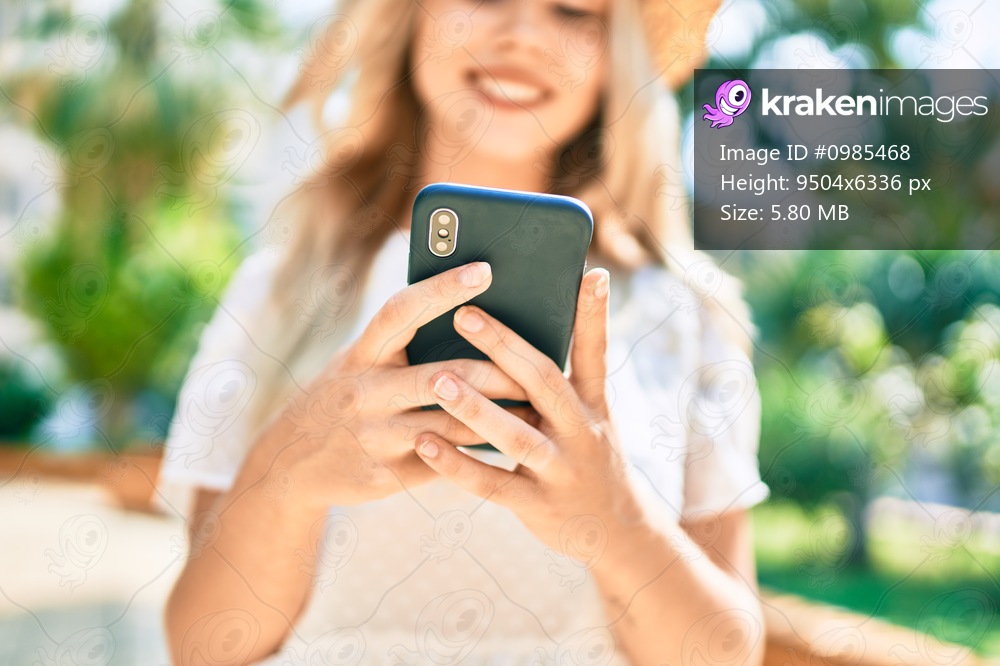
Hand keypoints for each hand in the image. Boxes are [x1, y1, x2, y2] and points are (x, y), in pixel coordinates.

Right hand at [266, 262, 529, 509]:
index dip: (442, 289)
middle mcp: (363, 392)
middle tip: (540, 364)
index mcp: (360, 353)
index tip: (485, 269)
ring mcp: (373, 437)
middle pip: (440, 376)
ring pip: (450, 424)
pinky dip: (478, 453)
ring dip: (498, 418)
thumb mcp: (360, 362)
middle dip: (495, 372)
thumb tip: (471, 312)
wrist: (291, 463)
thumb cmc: (345, 395)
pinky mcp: (384, 476)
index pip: (401, 311)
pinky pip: (443, 462)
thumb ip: (402, 342)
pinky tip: (510, 446)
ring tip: (539, 408)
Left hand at [413, 268, 646, 559]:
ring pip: (515, 436)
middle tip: (465, 315)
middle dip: (505, 348)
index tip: (589, 274)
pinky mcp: (538, 506)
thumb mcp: (590, 416)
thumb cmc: (589, 457)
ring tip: (437, 380)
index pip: (595, 352)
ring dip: (475, 408)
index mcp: (593, 404)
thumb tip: (524, 332)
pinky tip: (424, 444)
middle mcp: (582, 432)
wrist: (617, 531)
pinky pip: (492, 484)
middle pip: (544, 384)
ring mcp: (561, 471)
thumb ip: (562, 379)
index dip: (593, 315)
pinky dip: (457, 465)